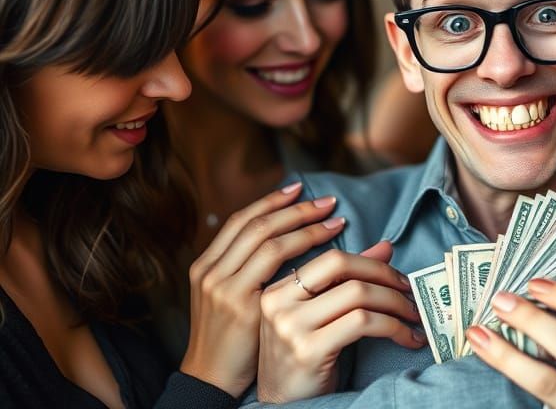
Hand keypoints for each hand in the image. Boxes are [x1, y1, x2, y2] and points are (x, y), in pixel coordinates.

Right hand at [180, 183, 342, 396]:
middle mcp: (212, 272)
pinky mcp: (244, 307)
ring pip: (269, 241)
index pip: (240, 221)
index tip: (299, 187)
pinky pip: (280, 267)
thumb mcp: (233, 300)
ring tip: (335, 220)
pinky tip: (328, 251)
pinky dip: (306, 251)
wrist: (211, 381)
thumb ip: (251, 271)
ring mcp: (225, 289)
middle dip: (295, 208)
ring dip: (307, 226)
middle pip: (257, 225)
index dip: (271, 201)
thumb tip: (292, 241)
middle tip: (328, 201)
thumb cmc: (230, 342)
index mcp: (206, 266)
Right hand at [256, 241, 425, 402]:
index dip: (373, 263)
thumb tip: (385, 247)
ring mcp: (291, 327)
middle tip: (410, 294)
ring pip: (359, 295)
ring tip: (413, 318)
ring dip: (397, 304)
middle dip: (387, 277)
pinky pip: (364, 323)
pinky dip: (394, 327)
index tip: (398, 278)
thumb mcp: (320, 315)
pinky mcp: (309, 350)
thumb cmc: (304, 358)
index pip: (334, 259)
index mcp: (279, 289)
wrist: (281, 404)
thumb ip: (347, 280)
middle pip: (346, 269)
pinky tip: (407, 338)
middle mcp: (279, 303)